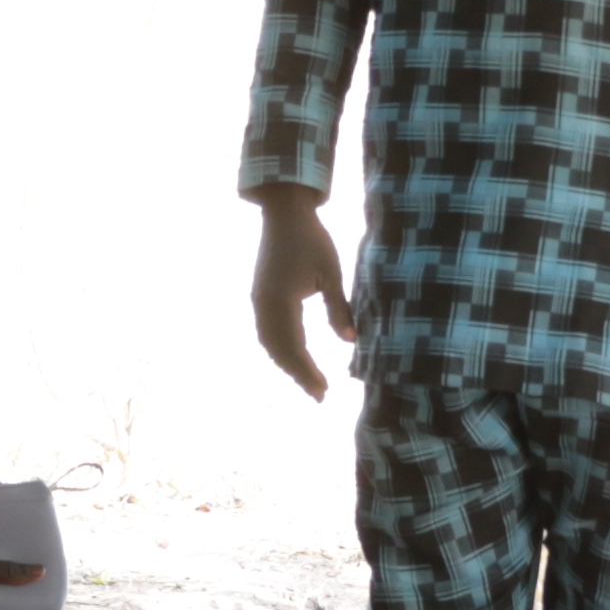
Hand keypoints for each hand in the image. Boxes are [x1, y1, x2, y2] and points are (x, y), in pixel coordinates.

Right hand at [250, 189, 354, 399]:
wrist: (284, 214)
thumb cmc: (312, 239)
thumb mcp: (331, 273)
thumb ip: (338, 308)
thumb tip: (350, 341)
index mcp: (282, 301)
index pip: (294, 347)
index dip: (308, 371)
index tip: (323, 391)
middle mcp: (264, 305)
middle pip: (278, 350)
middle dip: (297, 373)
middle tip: (319, 394)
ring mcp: (259, 300)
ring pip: (269, 342)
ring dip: (286, 363)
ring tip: (307, 380)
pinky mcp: (260, 295)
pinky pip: (266, 330)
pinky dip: (278, 348)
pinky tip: (292, 355)